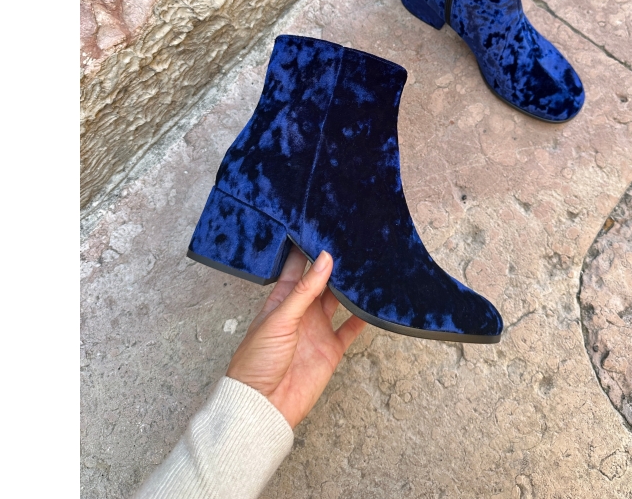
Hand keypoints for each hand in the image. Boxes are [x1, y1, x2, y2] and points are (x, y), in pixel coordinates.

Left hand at [226, 246, 365, 428]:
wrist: (263, 405)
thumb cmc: (257, 361)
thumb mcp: (279, 319)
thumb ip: (305, 290)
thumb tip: (324, 259)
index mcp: (282, 300)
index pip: (295, 267)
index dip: (306, 248)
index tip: (319, 225)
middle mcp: (301, 312)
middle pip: (320, 281)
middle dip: (332, 263)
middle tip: (349, 240)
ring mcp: (317, 330)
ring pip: (337, 301)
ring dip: (348, 287)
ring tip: (365, 264)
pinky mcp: (331, 349)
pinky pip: (350, 329)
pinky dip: (363, 317)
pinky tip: (374, 303)